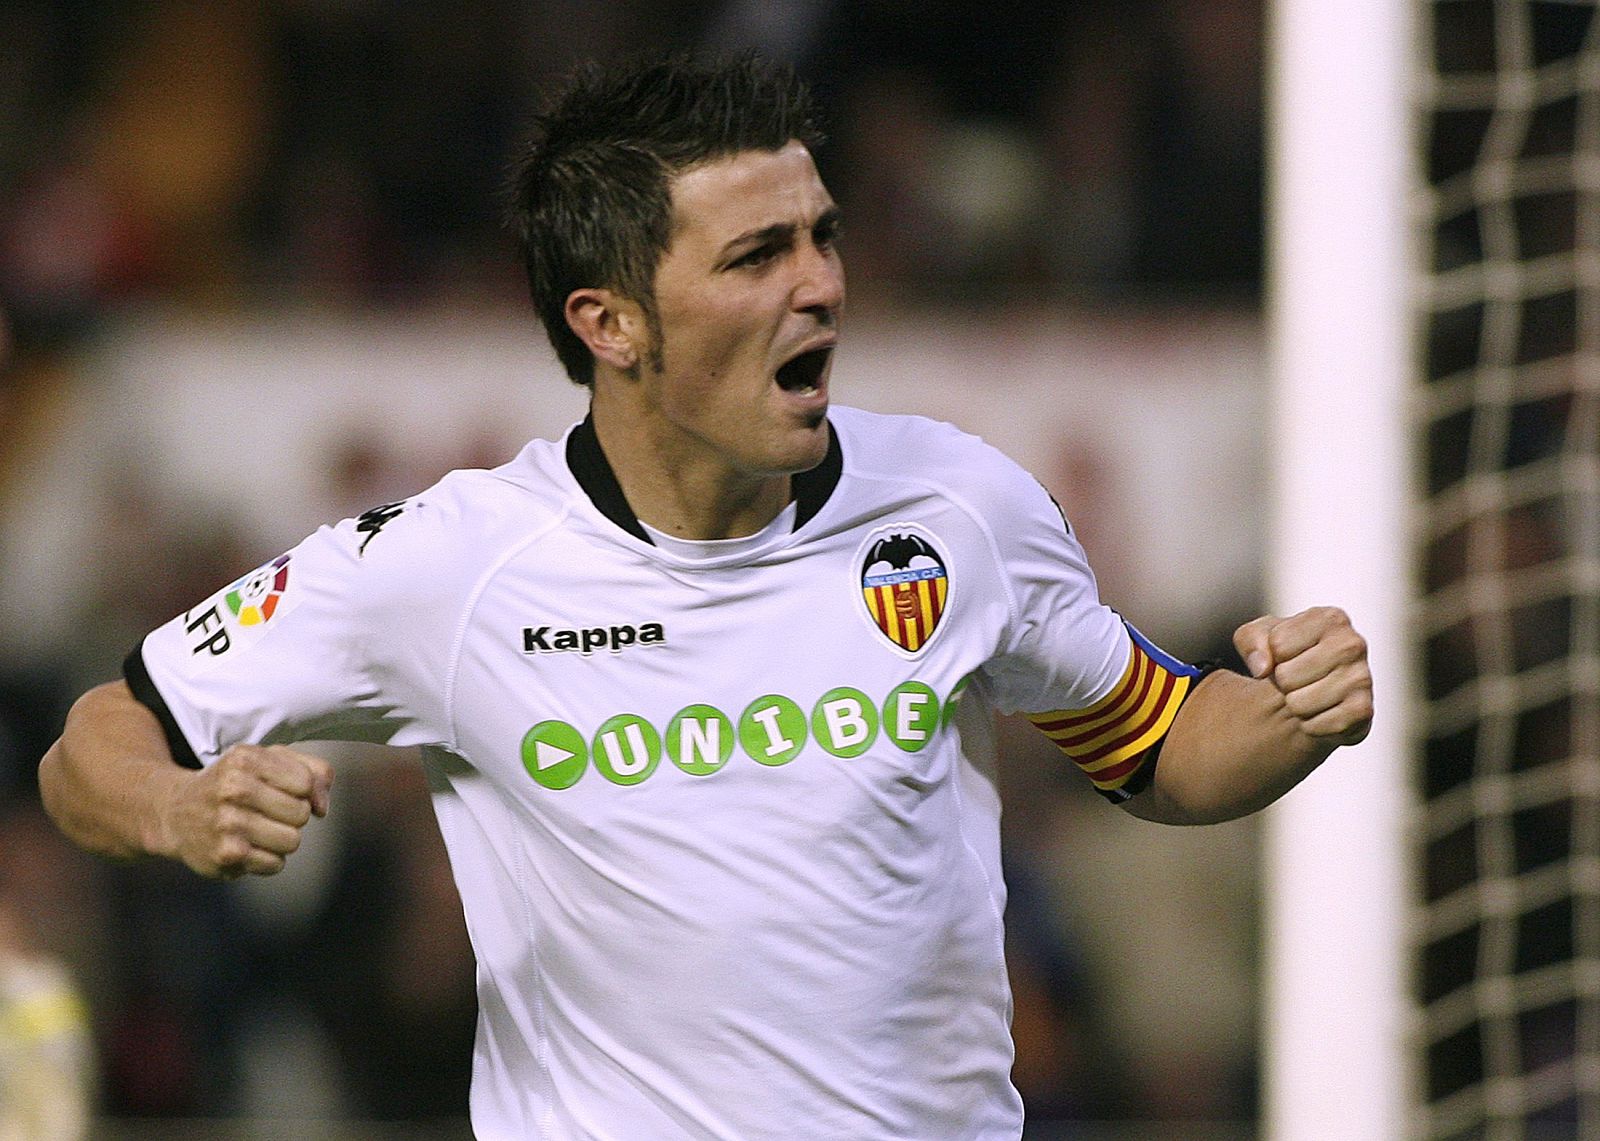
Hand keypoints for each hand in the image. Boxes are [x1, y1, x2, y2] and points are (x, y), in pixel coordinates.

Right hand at [159, 744, 333, 878]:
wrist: (175, 814)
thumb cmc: (235, 784)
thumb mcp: (269, 760)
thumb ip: (312, 771)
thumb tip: (322, 808)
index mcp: (245, 759)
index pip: (305, 782)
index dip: (301, 790)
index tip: (280, 790)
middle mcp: (234, 788)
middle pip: (300, 813)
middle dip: (291, 815)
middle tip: (265, 811)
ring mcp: (228, 823)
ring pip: (292, 841)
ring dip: (281, 839)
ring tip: (257, 829)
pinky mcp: (226, 854)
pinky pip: (276, 864)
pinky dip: (267, 859)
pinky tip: (246, 846)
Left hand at [1233, 607, 1372, 746]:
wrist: (1314, 692)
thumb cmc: (1285, 656)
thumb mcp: (1259, 637)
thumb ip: (1250, 640)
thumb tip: (1262, 668)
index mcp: (1331, 618)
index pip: (1278, 643)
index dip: (1272, 655)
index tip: (1286, 655)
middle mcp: (1353, 644)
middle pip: (1286, 676)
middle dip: (1282, 683)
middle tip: (1295, 681)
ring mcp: (1362, 677)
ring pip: (1298, 703)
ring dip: (1295, 705)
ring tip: (1307, 695)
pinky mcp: (1362, 710)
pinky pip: (1315, 725)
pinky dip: (1309, 725)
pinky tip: (1319, 713)